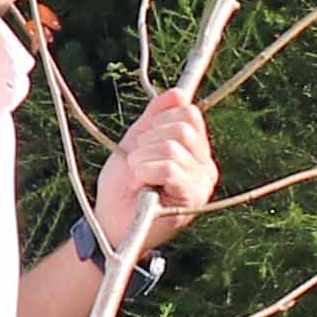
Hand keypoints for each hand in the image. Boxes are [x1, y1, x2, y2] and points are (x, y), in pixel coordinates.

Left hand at [92, 89, 216, 255]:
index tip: (142, 142)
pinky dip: (145, 171)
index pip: (189, 114)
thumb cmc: (122, 188)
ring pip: (173, 147)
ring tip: (136, 177)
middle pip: (183, 127)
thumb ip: (156, 118)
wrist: (110, 223)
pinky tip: (140, 186)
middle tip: (136, 163)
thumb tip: (178, 93)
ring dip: (142, 159)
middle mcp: (205, 167)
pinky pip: (169, 167)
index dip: (159, 121)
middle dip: (148, 140)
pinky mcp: (191, 198)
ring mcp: (201, 184)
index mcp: (196, 152)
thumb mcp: (137, 143)